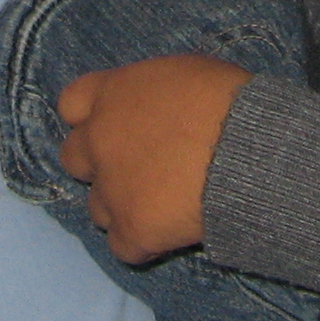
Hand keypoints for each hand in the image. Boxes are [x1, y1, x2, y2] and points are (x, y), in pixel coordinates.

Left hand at [55, 53, 251, 263]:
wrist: (247, 152)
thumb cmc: (226, 100)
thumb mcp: (184, 73)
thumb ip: (152, 93)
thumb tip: (156, 109)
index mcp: (110, 94)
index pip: (72, 104)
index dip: (91, 117)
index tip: (115, 126)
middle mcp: (99, 141)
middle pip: (74, 157)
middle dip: (99, 164)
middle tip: (136, 168)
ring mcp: (112, 189)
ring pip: (97, 207)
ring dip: (120, 206)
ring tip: (160, 206)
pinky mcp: (132, 230)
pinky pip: (122, 247)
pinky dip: (142, 243)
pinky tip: (168, 235)